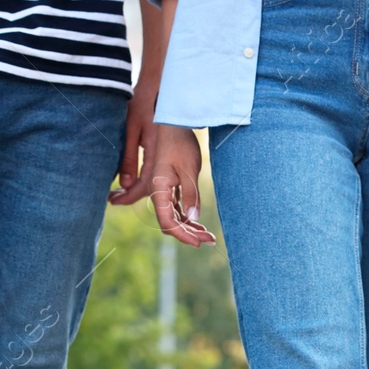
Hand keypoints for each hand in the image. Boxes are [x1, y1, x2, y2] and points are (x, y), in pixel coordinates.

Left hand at [109, 73, 158, 205]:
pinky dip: (144, 178)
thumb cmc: (143, 104)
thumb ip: (129, 159)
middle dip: (131, 195)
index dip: (128, 196)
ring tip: (119, 192)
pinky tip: (133, 179)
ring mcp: (169, 154)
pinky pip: (157, 170)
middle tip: (112, 199)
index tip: (113, 201)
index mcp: (157, 154)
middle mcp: (166, 157)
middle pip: (151, 187)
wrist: (159, 86)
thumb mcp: (131, 130)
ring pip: (155, 180)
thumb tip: (126, 185)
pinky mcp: (167, 149)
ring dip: (137, 188)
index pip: (144, 185)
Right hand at [148, 124, 215, 247]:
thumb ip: (190, 194)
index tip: (198, 242)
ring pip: (175, 218)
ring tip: (209, 235)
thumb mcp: (189, 169)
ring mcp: (164, 192)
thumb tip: (192, 218)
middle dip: (188, 234)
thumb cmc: (180, 144)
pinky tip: (200, 224)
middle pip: (171, 223)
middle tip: (209, 240)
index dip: (182, 235)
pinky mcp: (171, 188)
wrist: (175, 126)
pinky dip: (188, 218)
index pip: (167, 222)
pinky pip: (178, 209)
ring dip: (190, 228)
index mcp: (158, 190)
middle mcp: (158, 193)